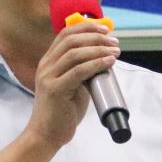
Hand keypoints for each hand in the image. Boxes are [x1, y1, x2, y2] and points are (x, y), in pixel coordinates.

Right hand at [27, 20, 117, 149]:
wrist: (46, 134)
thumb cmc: (62, 111)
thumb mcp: (72, 84)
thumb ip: (82, 70)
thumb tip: (104, 57)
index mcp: (48, 61)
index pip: (65, 34)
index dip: (86, 27)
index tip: (105, 29)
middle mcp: (46, 65)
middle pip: (71, 40)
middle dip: (96, 37)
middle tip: (114, 42)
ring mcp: (48, 77)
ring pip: (75, 54)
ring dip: (99, 49)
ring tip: (115, 51)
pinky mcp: (54, 90)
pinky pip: (78, 72)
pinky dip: (96, 64)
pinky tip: (108, 62)